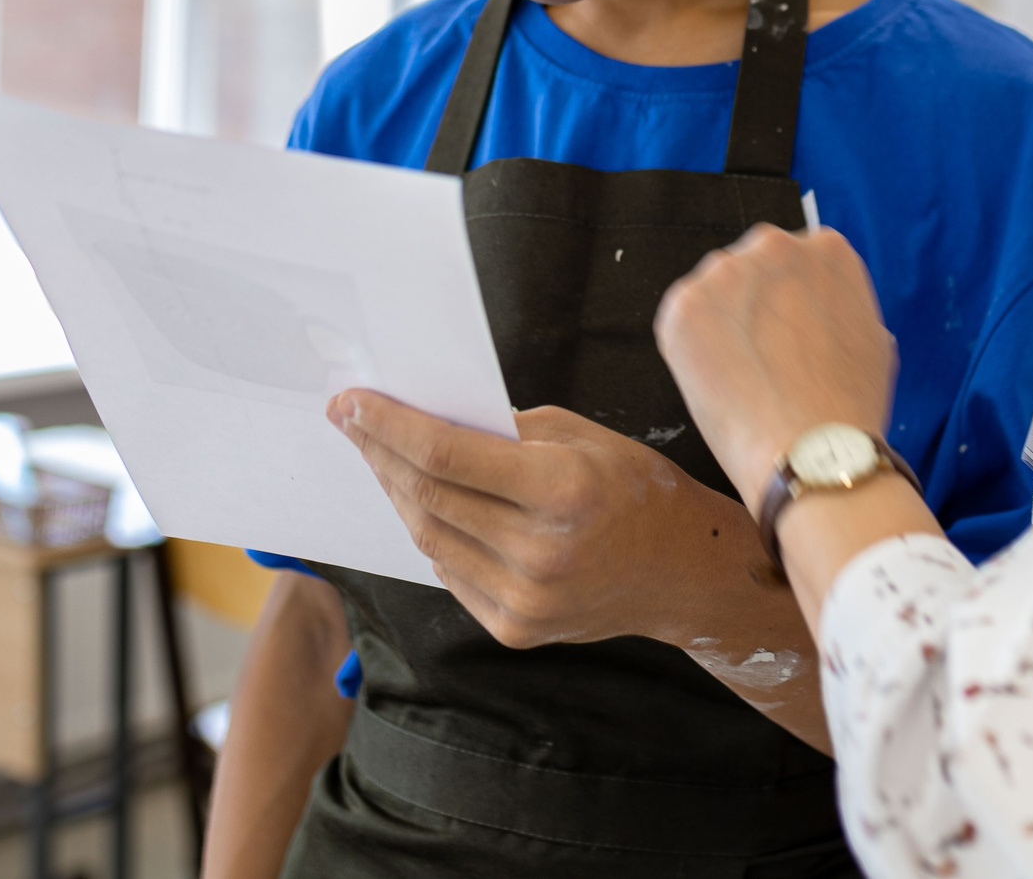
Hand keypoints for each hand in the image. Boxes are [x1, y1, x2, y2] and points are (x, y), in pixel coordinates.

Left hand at [329, 395, 762, 650]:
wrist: (682, 573)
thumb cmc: (636, 490)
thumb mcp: (581, 435)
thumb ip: (506, 430)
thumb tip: (432, 416)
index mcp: (561, 490)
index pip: (446, 455)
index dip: (389, 425)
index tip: (351, 402)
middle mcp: (540, 552)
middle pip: (428, 497)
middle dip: (379, 453)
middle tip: (350, 421)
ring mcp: (525, 599)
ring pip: (428, 538)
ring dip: (397, 493)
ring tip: (379, 457)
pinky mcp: (515, 629)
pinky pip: (450, 572)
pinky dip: (431, 534)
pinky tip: (424, 505)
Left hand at [653, 224, 898, 508]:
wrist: (812, 452)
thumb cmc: (849, 407)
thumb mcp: (872, 338)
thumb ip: (841, 307)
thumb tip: (820, 308)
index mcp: (826, 249)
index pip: (795, 262)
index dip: (790, 304)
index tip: (792, 336)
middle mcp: (775, 244)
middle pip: (751, 269)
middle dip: (752, 305)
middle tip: (764, 359)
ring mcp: (726, 271)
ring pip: (714, 293)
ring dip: (720, 325)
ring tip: (744, 377)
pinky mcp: (685, 304)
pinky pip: (682, 321)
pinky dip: (691, 350)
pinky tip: (719, 382)